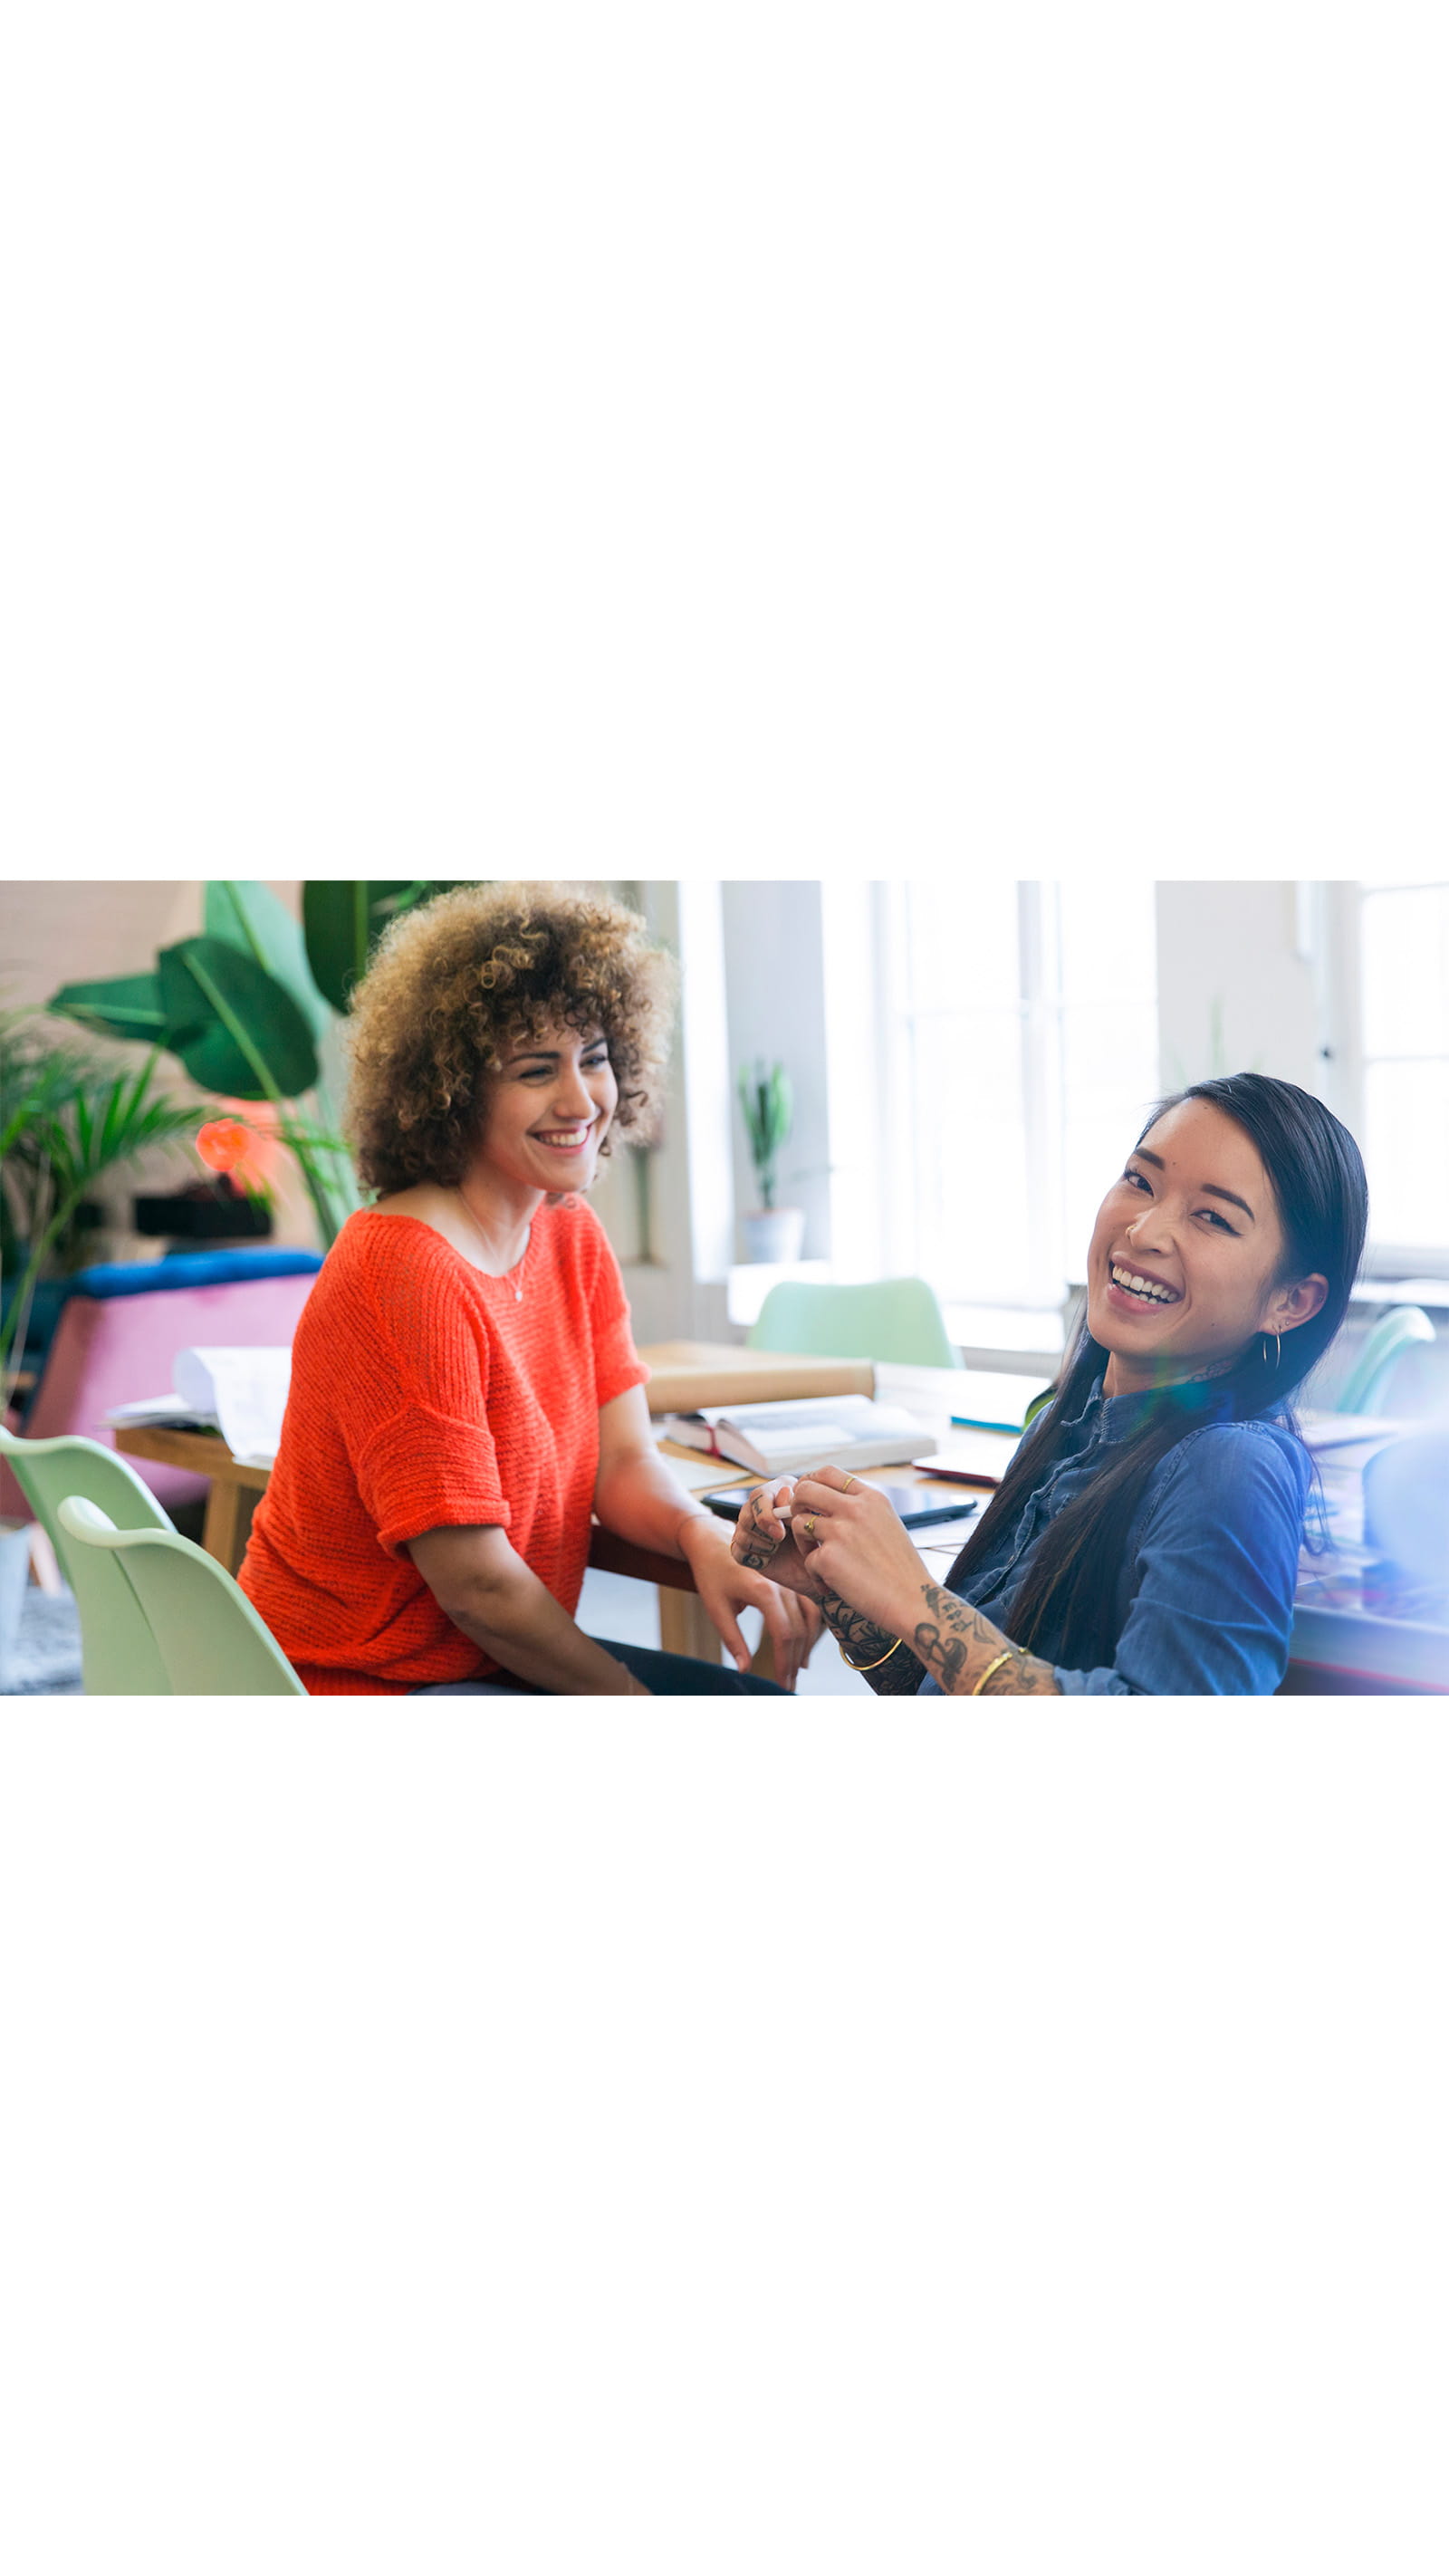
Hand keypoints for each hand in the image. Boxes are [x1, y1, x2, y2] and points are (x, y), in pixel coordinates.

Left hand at [681, 1510, 823, 1688]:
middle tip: (788, 1685)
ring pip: (808, 1620)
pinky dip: (809, 1630)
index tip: (782, 1683)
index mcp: (763, 1591)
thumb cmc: (711, 1572)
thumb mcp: (716, 1607)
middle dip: (795, 1661)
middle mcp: (783, 1585)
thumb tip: (745, 1669)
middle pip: (798, 1630)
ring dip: (805, 1648)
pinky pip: (809, 1608)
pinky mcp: (791, 1581)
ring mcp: (790, 1581)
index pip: (783, 1634)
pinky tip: (803, 1648)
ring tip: (797, 1671)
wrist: (714, 1538)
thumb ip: (732, 1639)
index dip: (785, 1662)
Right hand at [728, 1478, 829, 1604]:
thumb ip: (799, 1505)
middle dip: (762, 1530)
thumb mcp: (816, 1521)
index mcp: (781, 1491)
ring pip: (741, 1532)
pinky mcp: (747, 1548)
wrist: (822, 1567)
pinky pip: (737, 1551)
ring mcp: (753, 1527)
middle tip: (779, 1540)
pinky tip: (770, 1558)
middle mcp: (763, 1506)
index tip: (780, 1534)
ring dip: (761, 1544)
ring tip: (778, 1548)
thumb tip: (783, 1493)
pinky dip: (755, 1557)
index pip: (759, 1495)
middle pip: (745, 1513)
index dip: (765, 1514)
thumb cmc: (824, 1540)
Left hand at [788, 1466, 927, 1636]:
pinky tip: (831, 1585)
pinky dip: (816, 1575)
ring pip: (799, 1523)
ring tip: (818, 1560)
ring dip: (803, 1543)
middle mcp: (855, 1509)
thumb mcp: (887, 1524)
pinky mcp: (828, 1557)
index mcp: (871, 1498)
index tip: (807, 1500)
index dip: (810, 1482)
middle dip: (796, 1506)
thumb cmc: (901, 1569)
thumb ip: (861, 1509)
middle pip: (804, 1489)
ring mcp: (840, 1531)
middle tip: (804, 1528)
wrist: (912, 1601)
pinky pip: (807, 1560)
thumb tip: (827, 1502)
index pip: (828, 1472)